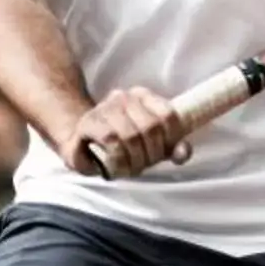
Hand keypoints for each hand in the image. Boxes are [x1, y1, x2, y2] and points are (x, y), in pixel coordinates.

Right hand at [69, 86, 191, 178]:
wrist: (81, 145)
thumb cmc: (120, 146)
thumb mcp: (150, 146)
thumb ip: (171, 148)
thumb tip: (184, 151)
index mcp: (142, 96)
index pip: (168, 116)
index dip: (170, 140)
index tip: (161, 154)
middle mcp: (124, 97)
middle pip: (151, 127)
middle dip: (151, 154)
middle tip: (144, 165)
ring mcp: (105, 108)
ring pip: (132, 135)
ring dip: (134, 160)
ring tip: (130, 169)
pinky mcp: (88, 123)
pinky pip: (111, 140)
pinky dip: (118, 159)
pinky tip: (117, 167)